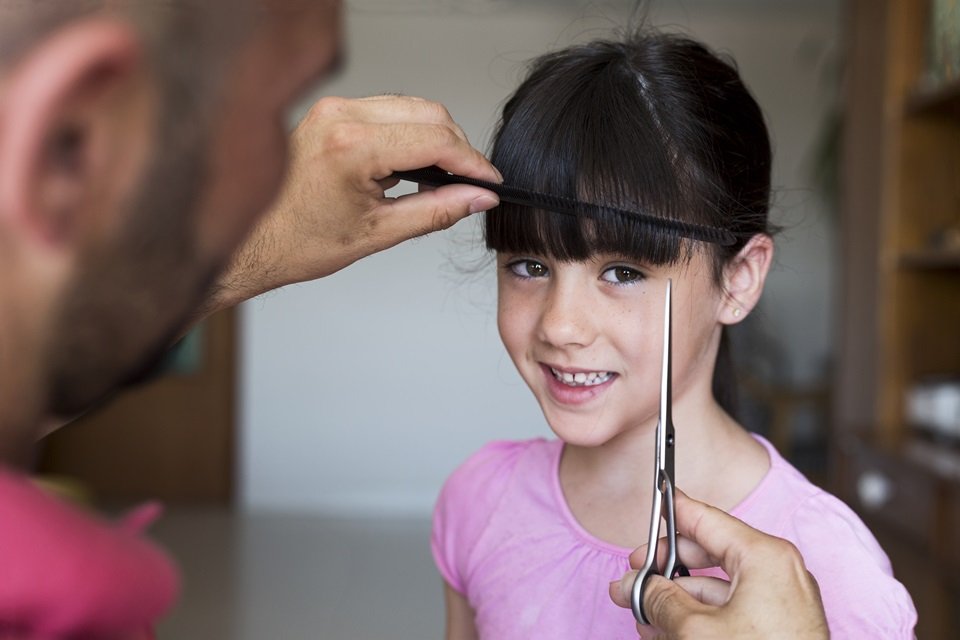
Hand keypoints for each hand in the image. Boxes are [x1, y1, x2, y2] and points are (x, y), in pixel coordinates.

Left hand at [208, 94, 500, 311]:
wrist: (253, 241)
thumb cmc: (298, 241)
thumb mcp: (379, 233)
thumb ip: (437, 210)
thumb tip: (478, 198)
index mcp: (352, 147)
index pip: (436, 140)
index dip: (472, 162)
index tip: (489, 182)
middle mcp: (341, 118)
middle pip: (429, 114)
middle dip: (457, 149)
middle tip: (467, 185)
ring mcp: (333, 110)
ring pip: (411, 107)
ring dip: (433, 139)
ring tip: (433, 181)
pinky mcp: (329, 112)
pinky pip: (387, 110)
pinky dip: (408, 134)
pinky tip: (406, 167)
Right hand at [609, 490, 828, 638]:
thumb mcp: (695, 630)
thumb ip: (659, 599)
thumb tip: (636, 586)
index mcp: (764, 556)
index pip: (705, 518)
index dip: (671, 511)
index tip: (651, 502)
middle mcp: (777, 573)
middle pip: (706, 554)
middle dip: (663, 570)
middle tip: (630, 580)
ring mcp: (781, 604)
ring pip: (714, 589)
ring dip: (674, 601)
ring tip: (641, 617)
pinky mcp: (778, 631)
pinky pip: (730, 612)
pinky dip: (697, 619)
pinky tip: (666, 634)